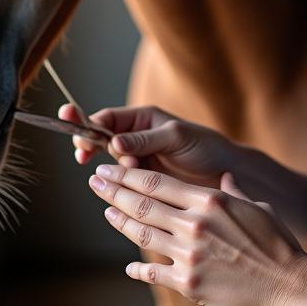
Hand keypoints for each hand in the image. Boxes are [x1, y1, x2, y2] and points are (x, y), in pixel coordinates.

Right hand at [59, 102, 236, 188]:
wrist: (226, 173)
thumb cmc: (205, 146)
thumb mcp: (176, 137)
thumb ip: (145, 139)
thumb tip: (114, 143)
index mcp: (143, 118)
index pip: (107, 118)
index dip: (89, 125)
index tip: (81, 137)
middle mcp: (136, 137)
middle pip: (101, 138)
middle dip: (89, 144)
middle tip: (83, 154)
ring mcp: (138, 160)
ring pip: (109, 162)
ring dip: (110, 167)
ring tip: (128, 168)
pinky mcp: (143, 182)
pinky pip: (121, 181)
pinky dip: (117, 184)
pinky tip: (122, 187)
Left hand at [87, 161, 306, 305]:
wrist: (289, 286)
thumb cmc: (278, 244)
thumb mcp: (256, 207)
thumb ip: (234, 192)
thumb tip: (224, 178)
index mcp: (209, 200)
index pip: (157, 182)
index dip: (128, 174)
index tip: (110, 168)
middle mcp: (194, 225)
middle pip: (142, 204)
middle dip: (114, 191)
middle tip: (95, 181)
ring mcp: (189, 255)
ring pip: (143, 234)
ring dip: (120, 222)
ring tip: (106, 211)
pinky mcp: (189, 284)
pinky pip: (155, 272)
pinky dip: (138, 268)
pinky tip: (128, 264)